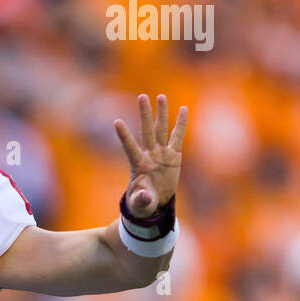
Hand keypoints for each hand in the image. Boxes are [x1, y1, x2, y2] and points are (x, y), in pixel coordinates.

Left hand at [113, 95, 186, 217]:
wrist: (154, 202)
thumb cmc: (142, 203)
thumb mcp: (140, 204)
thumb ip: (142, 199)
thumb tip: (146, 197)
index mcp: (138, 165)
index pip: (130, 147)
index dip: (124, 136)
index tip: (116, 122)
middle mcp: (149, 155)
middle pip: (146, 131)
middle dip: (145, 114)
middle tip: (142, 96)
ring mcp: (161, 153)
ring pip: (161, 130)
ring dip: (161, 113)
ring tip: (161, 96)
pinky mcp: (173, 155)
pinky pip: (178, 137)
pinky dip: (181, 123)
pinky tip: (183, 109)